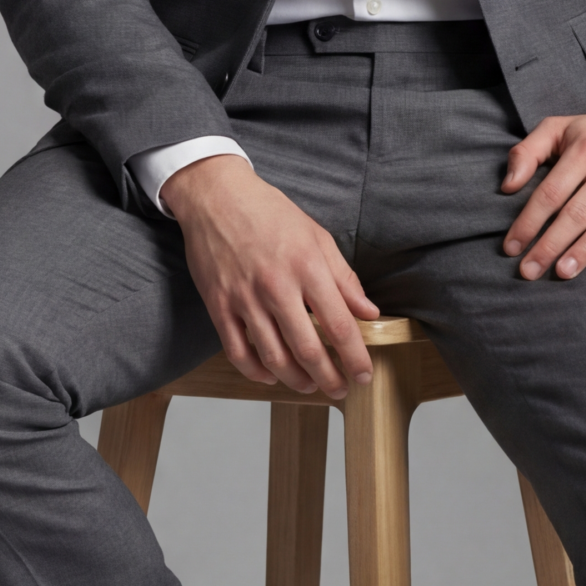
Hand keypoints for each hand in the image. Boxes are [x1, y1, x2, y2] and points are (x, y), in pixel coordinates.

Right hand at [160, 156, 379, 397]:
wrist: (217, 197)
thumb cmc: (269, 213)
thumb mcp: (317, 236)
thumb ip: (344, 278)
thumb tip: (368, 312)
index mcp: (307, 267)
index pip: (338, 325)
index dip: (355, 357)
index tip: (363, 374)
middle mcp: (277, 287)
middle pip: (308, 350)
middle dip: (329, 377)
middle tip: (340, 388)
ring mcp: (245, 299)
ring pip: (274, 357)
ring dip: (295, 380)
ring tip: (309, 386)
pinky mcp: (219, 306)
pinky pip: (238, 351)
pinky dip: (256, 371)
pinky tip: (270, 375)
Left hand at [500, 108, 585, 279]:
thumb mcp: (559, 128)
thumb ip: (526, 152)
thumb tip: (507, 186)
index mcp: (584, 150)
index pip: (550, 193)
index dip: (528, 222)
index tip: (512, 247)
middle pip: (577, 212)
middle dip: (550, 244)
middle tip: (530, 271)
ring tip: (563, 272)